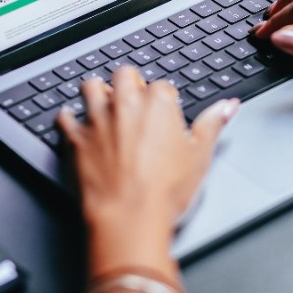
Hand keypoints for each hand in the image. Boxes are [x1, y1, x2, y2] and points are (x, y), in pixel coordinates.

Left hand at [56, 66, 237, 278]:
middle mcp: (125, 103)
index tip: (165, 116)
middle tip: (136, 105)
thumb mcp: (201, 155)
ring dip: (98, 92)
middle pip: (124, 75)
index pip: (161, 86)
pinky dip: (69, 118)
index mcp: (158, 102)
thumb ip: (213, 124)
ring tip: (106, 105)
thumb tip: (228, 106)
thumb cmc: (165, 190)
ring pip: (91, 86)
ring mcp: (98, 119)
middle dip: (129, 84)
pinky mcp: (77, 138)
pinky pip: (65, 117)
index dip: (164, 101)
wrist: (130, 216)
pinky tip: (74, 121)